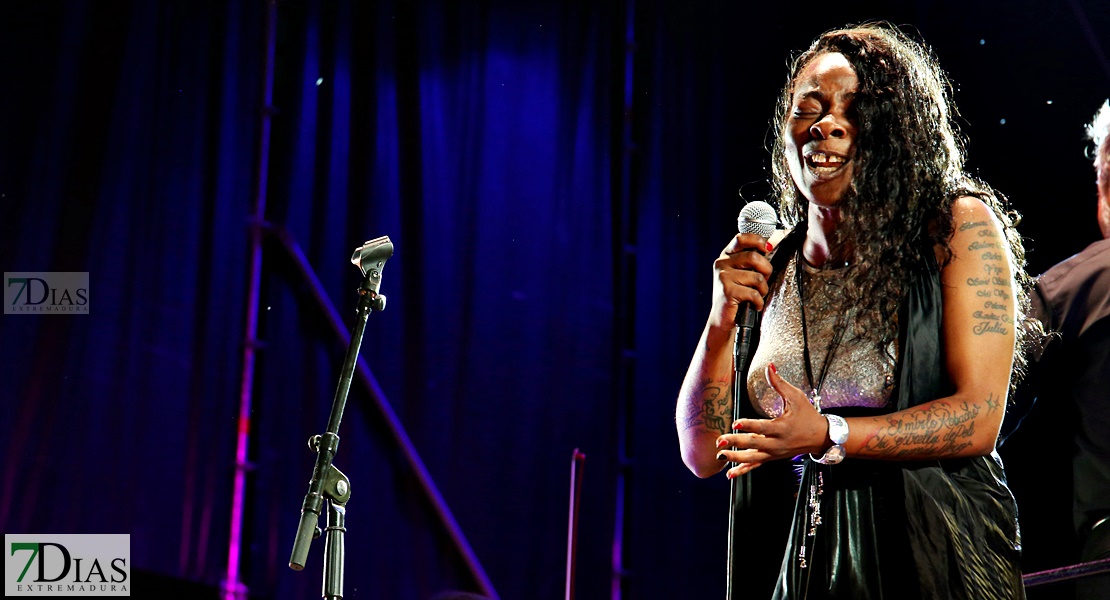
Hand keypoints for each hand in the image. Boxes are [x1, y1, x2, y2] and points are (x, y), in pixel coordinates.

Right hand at [708, 234, 773, 329]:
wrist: (722, 319)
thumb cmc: (736, 294)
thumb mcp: (740, 272)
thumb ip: (751, 259)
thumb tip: (770, 245)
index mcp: (725, 256)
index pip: (741, 238)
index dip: (757, 240)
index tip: (767, 248)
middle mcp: (721, 263)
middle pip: (754, 257)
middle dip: (766, 270)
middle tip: (764, 280)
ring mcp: (723, 277)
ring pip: (757, 277)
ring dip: (763, 289)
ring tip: (757, 295)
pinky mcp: (727, 292)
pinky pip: (754, 293)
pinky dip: (758, 302)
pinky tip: (754, 305)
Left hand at [714, 364, 829, 477]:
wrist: (820, 437)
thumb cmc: (808, 415)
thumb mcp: (796, 397)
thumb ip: (779, 383)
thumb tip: (769, 366)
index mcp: (782, 427)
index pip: (763, 426)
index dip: (749, 425)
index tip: (735, 423)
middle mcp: (777, 443)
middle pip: (754, 444)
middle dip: (736, 442)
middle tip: (720, 441)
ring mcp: (774, 453)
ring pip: (753, 457)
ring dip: (735, 458)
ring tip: (720, 456)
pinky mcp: (772, 458)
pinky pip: (756, 465)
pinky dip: (743, 470)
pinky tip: (730, 474)